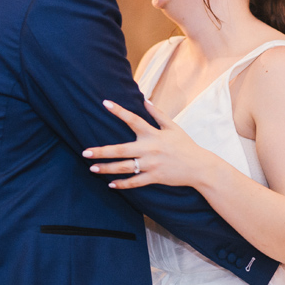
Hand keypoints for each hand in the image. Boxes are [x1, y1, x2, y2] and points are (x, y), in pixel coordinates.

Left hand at [83, 100, 210, 188]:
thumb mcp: (173, 127)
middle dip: (102, 152)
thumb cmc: (185, 145)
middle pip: (121, 150)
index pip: (133, 119)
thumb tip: (146, 100)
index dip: (119, 111)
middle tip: (85, 153)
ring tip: (92, 168)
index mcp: (153, 134)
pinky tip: (111, 184)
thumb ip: (158, 114)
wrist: (199, 167)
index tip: (104, 103)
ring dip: (107, 169)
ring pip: (125, 168)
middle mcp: (150, 149)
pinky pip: (135, 182)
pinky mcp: (154, 177)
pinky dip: (123, 184)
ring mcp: (151, 165)